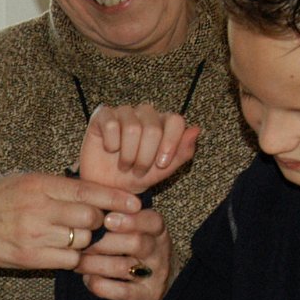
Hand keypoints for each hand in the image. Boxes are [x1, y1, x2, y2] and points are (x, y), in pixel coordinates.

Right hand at [0, 171, 140, 298]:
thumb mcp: (24, 180)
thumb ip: (56, 185)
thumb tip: (93, 188)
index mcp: (39, 184)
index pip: (88, 190)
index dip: (115, 198)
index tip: (134, 204)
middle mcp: (38, 208)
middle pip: (91, 218)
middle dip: (99, 221)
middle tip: (96, 222)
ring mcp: (34, 235)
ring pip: (82, 241)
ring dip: (86, 241)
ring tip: (77, 236)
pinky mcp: (30, 258)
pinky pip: (68, 261)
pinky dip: (73, 258)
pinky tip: (65, 251)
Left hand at [75, 206, 174, 299]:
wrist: (159, 280)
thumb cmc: (134, 246)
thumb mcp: (134, 226)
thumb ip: (116, 212)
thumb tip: (86, 198)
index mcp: (157, 229)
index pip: (152, 221)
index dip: (130, 220)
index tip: (107, 219)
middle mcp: (159, 251)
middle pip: (137, 243)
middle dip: (104, 243)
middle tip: (81, 242)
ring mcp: (156, 275)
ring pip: (124, 268)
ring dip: (95, 264)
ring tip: (77, 261)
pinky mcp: (148, 296)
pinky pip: (122, 292)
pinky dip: (101, 286)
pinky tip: (88, 280)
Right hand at [79, 104, 198, 193]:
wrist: (108, 187)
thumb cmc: (135, 177)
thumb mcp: (163, 171)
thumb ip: (182, 152)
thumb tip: (196, 130)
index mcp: (163, 123)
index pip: (175, 121)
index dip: (170, 143)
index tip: (162, 164)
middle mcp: (145, 114)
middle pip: (153, 128)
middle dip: (145, 157)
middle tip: (138, 170)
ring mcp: (124, 112)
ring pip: (132, 128)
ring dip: (128, 155)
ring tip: (125, 165)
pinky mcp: (103, 115)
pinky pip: (111, 125)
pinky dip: (111, 144)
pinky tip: (110, 150)